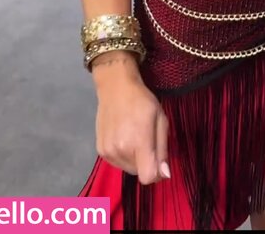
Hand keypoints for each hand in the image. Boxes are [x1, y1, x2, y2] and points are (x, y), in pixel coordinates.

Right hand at [94, 57, 169, 184]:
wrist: (116, 88)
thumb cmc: (142, 101)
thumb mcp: (161, 119)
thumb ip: (162, 149)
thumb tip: (164, 175)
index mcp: (138, 143)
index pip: (147, 177)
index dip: (157, 173)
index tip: (159, 160)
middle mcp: (120, 151)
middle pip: (139, 173)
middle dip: (146, 162)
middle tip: (146, 140)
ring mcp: (108, 152)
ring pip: (128, 169)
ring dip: (134, 160)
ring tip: (134, 137)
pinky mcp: (100, 151)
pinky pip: (117, 163)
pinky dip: (123, 156)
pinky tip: (124, 138)